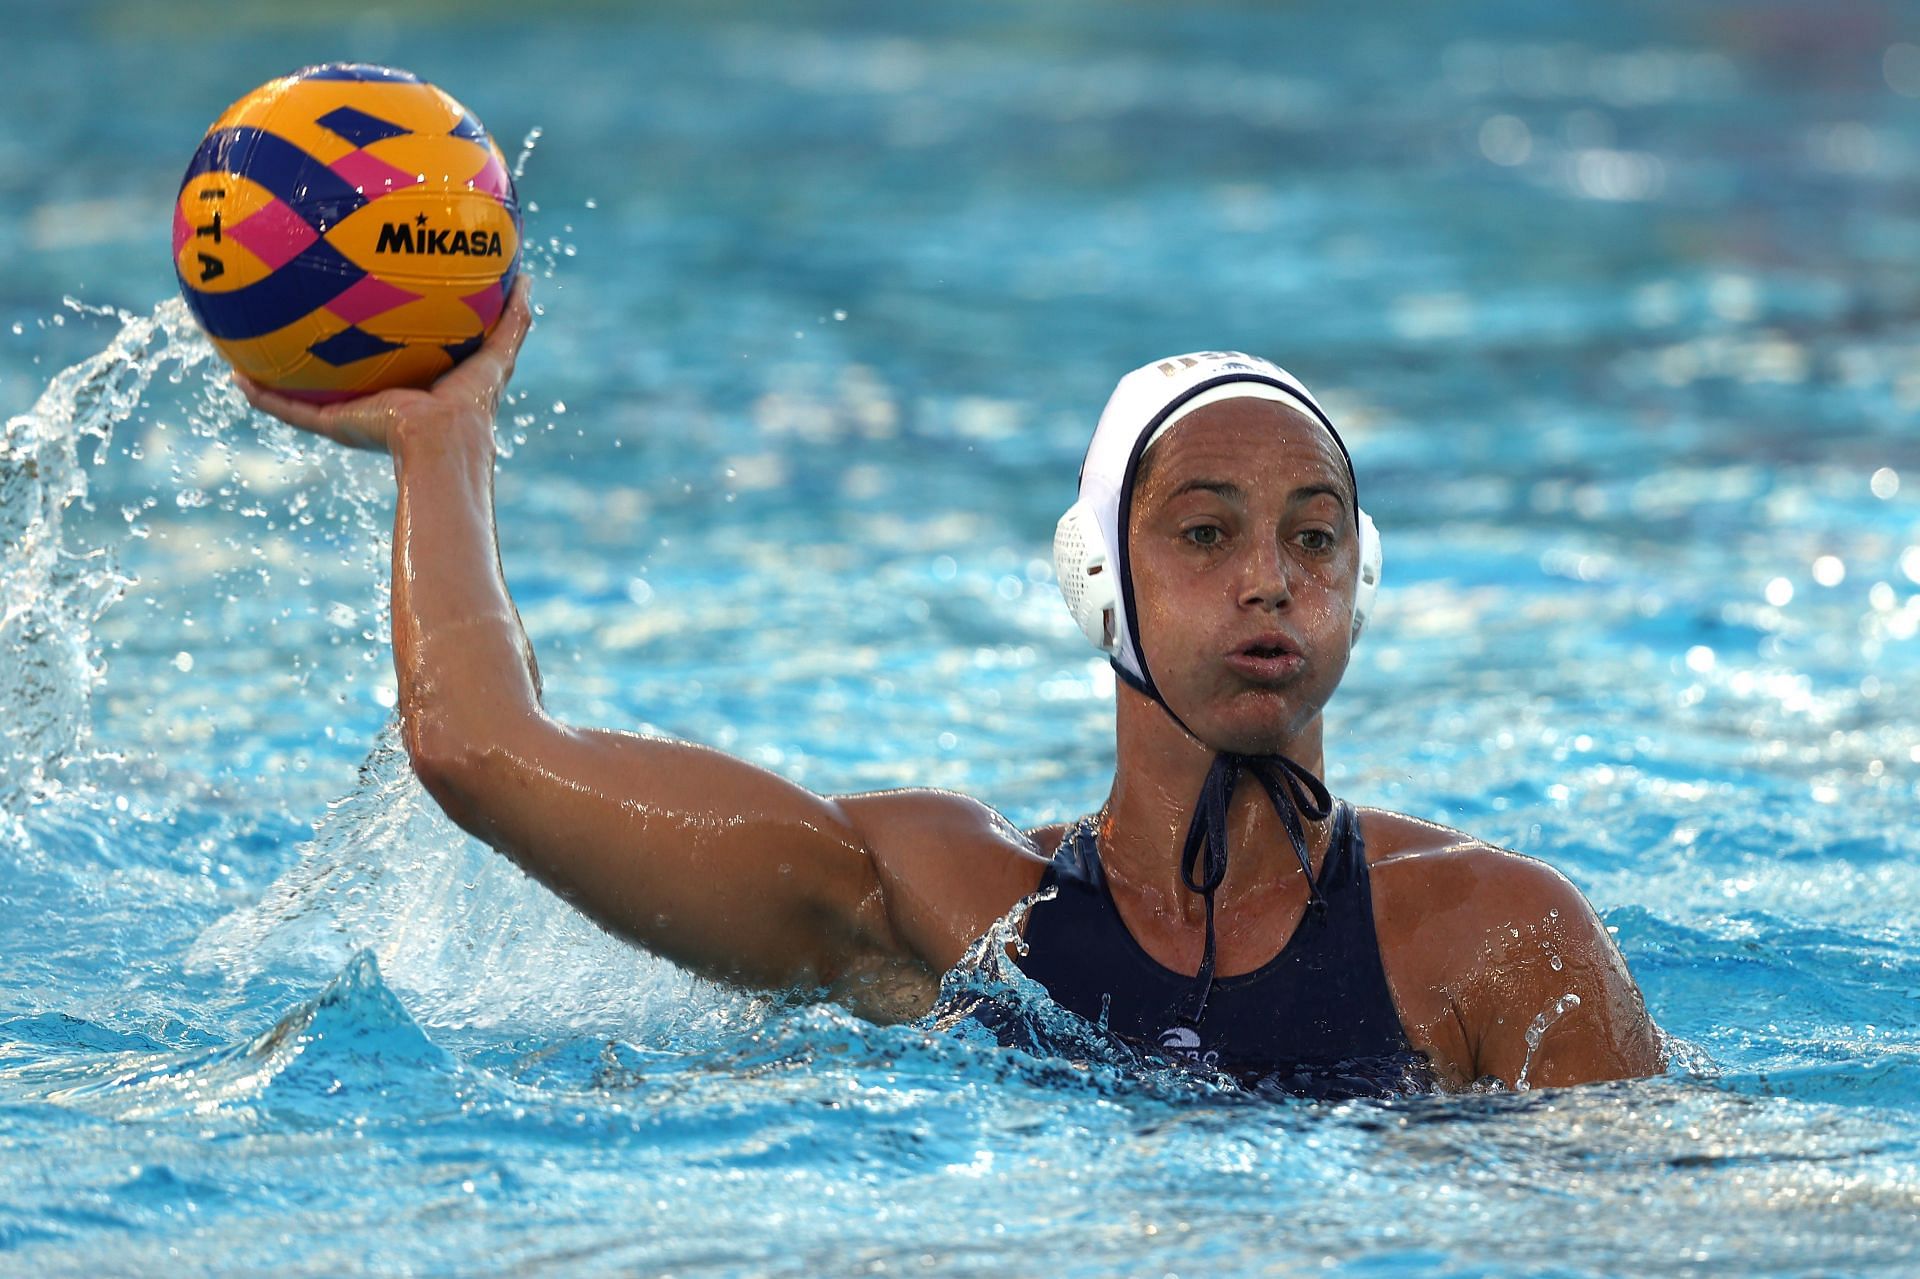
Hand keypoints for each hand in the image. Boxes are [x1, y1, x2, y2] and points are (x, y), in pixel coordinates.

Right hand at [232, 275, 533, 452]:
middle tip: (293, 310)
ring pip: (304, 393)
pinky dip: (262, 395)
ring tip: (247, 343)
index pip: (388, 355)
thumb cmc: (472, 403)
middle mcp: (377, 400)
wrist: (445, 440)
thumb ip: (512, 319)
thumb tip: (527, 278)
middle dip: (318, 348)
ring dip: (277, 373)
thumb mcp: (496, 353)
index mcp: (411, 386)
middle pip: (340, 374)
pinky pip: (287, 409)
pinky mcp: (334, 425)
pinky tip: (236, 374)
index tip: (357, 300)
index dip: (373, 330)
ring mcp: (351, 415)